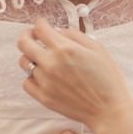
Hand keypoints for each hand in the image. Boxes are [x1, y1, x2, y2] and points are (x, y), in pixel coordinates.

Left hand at [17, 19, 132, 131]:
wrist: (109, 110)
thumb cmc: (108, 79)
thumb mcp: (97, 49)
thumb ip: (74, 35)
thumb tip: (56, 31)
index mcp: (65, 49)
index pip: (40, 28)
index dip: (40, 23)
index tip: (42, 25)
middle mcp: (51, 64)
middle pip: (23, 43)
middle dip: (27, 35)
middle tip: (33, 37)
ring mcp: (45, 82)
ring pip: (24, 63)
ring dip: (30, 57)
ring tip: (41, 59)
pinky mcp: (44, 97)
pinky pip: (26, 83)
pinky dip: (32, 77)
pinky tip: (43, 76)